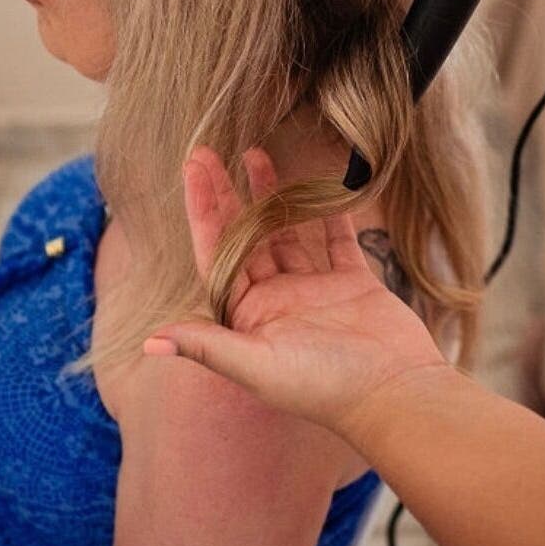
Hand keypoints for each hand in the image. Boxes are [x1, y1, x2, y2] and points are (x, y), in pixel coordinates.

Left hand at [144, 146, 452, 444]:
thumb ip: (208, 346)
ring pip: (286, 232)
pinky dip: (328, 212)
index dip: (203, 210)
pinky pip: (335, 240)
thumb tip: (151, 341)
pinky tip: (318, 181)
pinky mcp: (353, 283)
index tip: (194, 168)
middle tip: (211, 152)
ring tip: (256, 154)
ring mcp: (315, 290)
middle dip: (228, 195)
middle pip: (245, 237)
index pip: (216, 254)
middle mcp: (276, 301)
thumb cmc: (322, 387)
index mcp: (247, 318)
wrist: (394, 394)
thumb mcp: (257, 367)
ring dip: (271, 196)